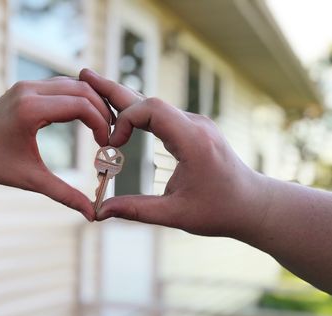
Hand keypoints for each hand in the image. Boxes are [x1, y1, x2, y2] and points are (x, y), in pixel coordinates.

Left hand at [0, 77, 112, 220]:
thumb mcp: (32, 180)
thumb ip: (65, 195)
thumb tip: (92, 214)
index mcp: (31, 109)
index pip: (81, 105)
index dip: (101, 123)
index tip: (106, 143)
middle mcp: (29, 90)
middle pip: (81, 89)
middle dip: (101, 110)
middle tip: (109, 134)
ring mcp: (26, 85)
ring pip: (72, 84)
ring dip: (91, 102)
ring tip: (101, 126)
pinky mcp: (25, 87)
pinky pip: (60, 85)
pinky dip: (77, 98)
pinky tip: (84, 117)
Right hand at [80, 69, 270, 236]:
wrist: (253, 204)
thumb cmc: (220, 210)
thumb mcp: (177, 215)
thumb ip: (138, 210)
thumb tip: (101, 212)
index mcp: (194, 141)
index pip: (151, 109)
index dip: (125, 120)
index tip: (111, 144)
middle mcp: (195, 125)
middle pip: (149, 100)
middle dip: (114, 90)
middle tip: (85, 75)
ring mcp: (196, 125)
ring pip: (154, 105)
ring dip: (125, 102)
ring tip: (96, 90)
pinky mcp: (194, 130)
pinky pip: (162, 115)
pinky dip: (138, 114)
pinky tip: (122, 113)